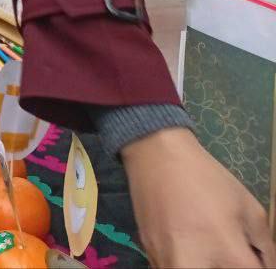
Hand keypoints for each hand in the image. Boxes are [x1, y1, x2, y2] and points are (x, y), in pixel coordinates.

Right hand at [122, 127, 274, 267]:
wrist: (156, 156)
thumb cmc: (207, 179)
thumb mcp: (249, 207)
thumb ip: (264, 245)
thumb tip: (264, 264)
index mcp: (227, 251)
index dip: (259, 268)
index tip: (252, 258)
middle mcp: (196, 263)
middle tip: (229, 258)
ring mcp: (167, 261)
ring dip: (203, 266)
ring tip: (207, 252)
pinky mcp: (149, 253)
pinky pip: (169, 268)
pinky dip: (182, 263)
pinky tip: (187, 248)